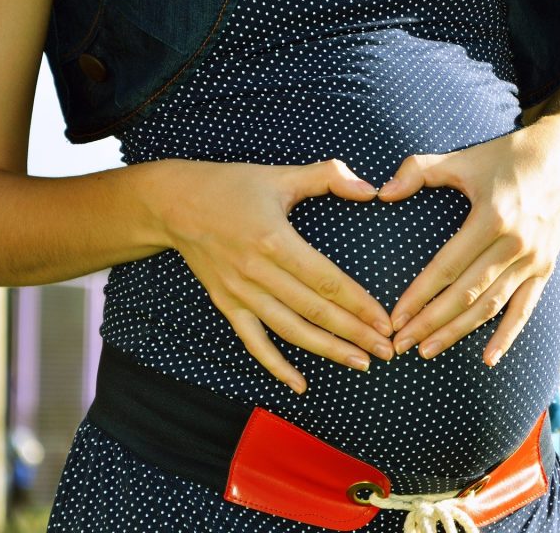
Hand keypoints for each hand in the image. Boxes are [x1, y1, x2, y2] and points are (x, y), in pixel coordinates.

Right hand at [153, 158, 394, 392]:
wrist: (172, 204)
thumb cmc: (232, 186)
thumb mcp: (282, 175)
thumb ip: (329, 176)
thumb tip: (370, 188)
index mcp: (275, 240)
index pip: (327, 282)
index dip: (359, 304)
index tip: (385, 321)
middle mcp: (257, 272)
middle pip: (315, 311)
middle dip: (355, 334)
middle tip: (387, 350)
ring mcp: (240, 293)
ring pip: (290, 331)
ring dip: (328, 350)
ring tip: (361, 363)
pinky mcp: (226, 304)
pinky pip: (254, 342)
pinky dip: (276, 366)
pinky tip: (301, 384)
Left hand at [377, 118, 559, 365]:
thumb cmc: (505, 158)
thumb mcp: (463, 158)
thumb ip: (419, 171)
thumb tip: (381, 193)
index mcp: (492, 217)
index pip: (447, 266)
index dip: (419, 295)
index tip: (395, 318)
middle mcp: (515, 244)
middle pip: (466, 294)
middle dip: (431, 322)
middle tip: (401, 344)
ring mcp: (533, 260)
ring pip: (491, 306)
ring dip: (458, 332)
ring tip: (428, 350)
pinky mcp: (545, 269)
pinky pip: (524, 309)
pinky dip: (507, 336)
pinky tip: (487, 359)